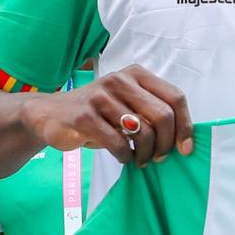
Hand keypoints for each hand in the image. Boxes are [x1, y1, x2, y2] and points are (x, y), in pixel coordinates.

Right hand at [26, 65, 193, 165]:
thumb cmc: (96, 112)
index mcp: (136, 74)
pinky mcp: (85, 116)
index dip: (185, 125)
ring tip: (140, 160)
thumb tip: (183, 139)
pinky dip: (126, 157)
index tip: (185, 148)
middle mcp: (120, 80)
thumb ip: (150, 111)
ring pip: (142, 132)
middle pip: (163, 116)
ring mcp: (101, 97)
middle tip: (159, 157)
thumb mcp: (126, 103)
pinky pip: (118, 143)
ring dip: (145, 154)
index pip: (175, 98)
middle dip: (166, 143)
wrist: (49, 114)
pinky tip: (123, 158)